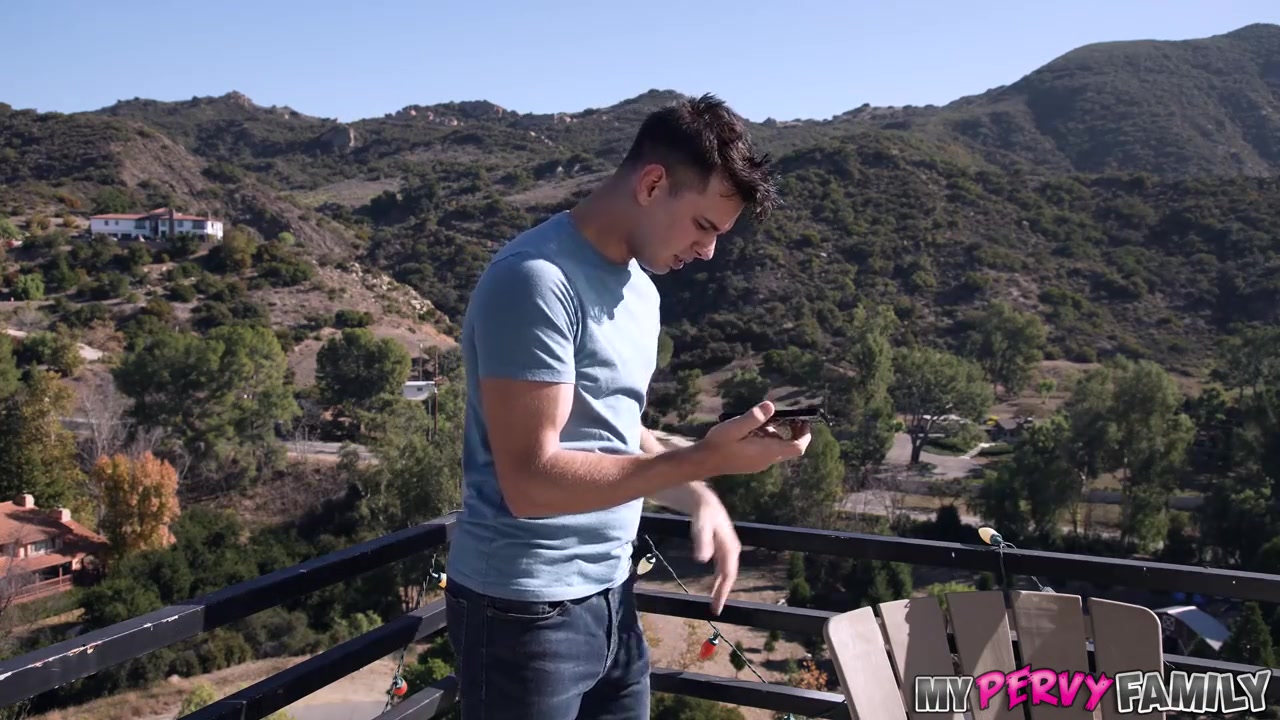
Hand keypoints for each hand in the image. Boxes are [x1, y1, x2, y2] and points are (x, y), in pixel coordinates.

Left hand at [689, 488, 740, 615]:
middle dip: (723, 593)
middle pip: (729, 577)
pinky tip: (713, 586)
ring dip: (721, 588)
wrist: (705, 502)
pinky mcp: (721, 549)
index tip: (717, 607)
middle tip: (715, 610)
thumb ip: (702, 541)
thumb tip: (702, 560)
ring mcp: (727, 550)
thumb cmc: (703, 513)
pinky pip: (722, 569)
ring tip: (715, 602)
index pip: (728, 575)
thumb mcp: (701, 526)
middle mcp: (732, 551)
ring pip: (726, 574)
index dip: (723, 592)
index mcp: (730, 548)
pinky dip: (718, 579)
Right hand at [698, 400, 810, 475]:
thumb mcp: (735, 426)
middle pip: (790, 448)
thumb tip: (771, 406)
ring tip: (761, 420)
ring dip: (775, 433)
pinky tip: (750, 430)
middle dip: (792, 432)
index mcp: (767, 452)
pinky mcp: (752, 463)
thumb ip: (754, 417)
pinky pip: (767, 450)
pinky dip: (766, 439)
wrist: (703, 462)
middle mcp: (767, 460)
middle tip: (790, 417)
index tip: (804, 421)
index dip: (805, 435)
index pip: (797, 448)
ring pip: (777, 448)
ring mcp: (759, 463)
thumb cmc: (719, 444)